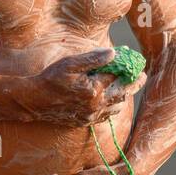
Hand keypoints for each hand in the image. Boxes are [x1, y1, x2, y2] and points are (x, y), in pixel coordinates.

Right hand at [28, 47, 147, 125]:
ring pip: (116, 107)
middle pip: (122, 93)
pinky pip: (106, 116)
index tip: (134, 61)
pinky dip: (113, 108)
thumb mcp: (71, 64)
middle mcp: (96, 104)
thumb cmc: (51, 78)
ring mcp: (91, 114)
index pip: (117, 76)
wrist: (34, 101)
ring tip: (128, 87)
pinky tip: (113, 102)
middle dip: (133, 83)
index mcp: (94, 89)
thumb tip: (114, 53)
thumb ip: (93, 59)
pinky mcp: (85, 121)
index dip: (127, 67)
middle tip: (141, 76)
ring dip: (124, 96)